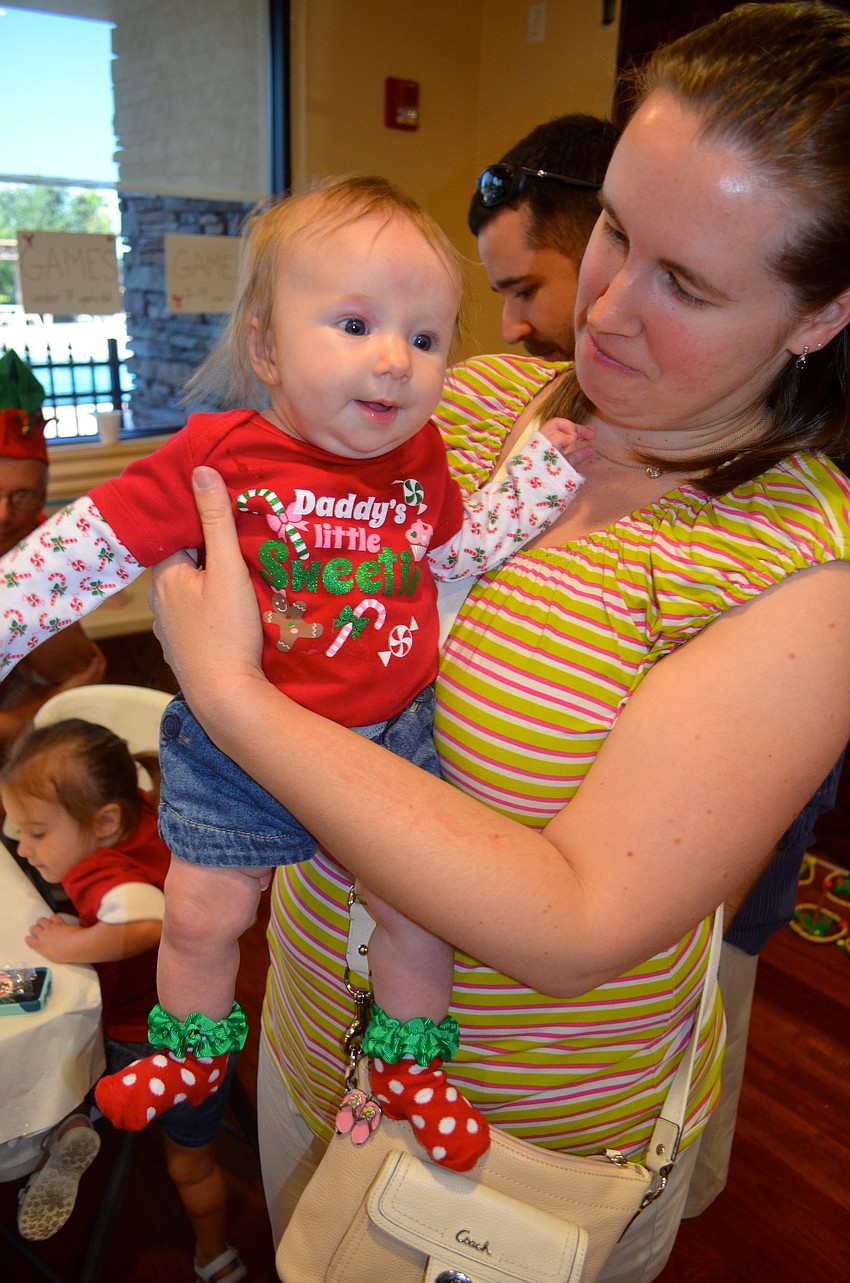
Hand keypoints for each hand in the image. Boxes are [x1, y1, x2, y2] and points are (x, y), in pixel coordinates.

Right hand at [25, 914, 79, 961]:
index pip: (31, 941)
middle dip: (33, 928)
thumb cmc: (64, 954)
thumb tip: (51, 949)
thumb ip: (49, 951)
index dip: (29, 939)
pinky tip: (54, 918)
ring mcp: (51, 927)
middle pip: (34, 929)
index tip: (27, 938)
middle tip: (34, 928)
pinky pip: (54, 917)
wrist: (74, 944)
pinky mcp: (60, 923)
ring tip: (42, 921)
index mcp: (40, 946)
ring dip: (41, 921)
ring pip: (42, 920)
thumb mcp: (53, 957)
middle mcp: (44, 935)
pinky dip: (53, 917)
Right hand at [54, 642, 105, 693]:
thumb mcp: (85, 677)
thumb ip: (93, 668)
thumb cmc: (72, 688)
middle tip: (82, 642)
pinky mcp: (71, 678)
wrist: (56, 698)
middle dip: (89, 651)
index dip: (97, 650)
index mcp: (96, 678)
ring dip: (80, 654)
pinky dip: (73, 659)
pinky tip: (66, 655)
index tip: (89, 642)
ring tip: (74, 646)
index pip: (101, 661)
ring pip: (83, 662)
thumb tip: (96, 657)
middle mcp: (90, 678)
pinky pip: (74, 665)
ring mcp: (80, 678)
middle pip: (93, 661)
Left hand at [148, 466, 263, 708]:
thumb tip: (200, 470)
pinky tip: (231, 613)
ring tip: (241, 575)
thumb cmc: (228, 633)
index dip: (199, 520)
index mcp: (165, 575)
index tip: (225, 511)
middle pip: (183, 562)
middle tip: (242, 542)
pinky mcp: (183, 651)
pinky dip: (209, 610)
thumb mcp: (228, 569)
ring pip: (188, 592)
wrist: (226, 697)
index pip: (175, 532)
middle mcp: (159, 601)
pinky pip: (194, 618)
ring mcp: (168, 629)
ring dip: (209, 583)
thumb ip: (216, 520)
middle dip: (208, 552)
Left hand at [539, 417, 595, 467]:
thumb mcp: (547, 449)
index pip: (556, 425)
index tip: (576, 433)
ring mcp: (554, 457)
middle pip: (564, 432)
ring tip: (593, 435)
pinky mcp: (560, 468)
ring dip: (581, 438)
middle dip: (578, 429)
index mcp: (542, 438)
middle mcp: (548, 445)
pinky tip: (590, 450)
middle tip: (591, 430)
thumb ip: (559, 438)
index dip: (568, 425)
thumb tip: (572, 436)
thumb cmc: (538, 467)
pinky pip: (572, 457)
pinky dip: (581, 452)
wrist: (534, 492)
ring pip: (569, 444)